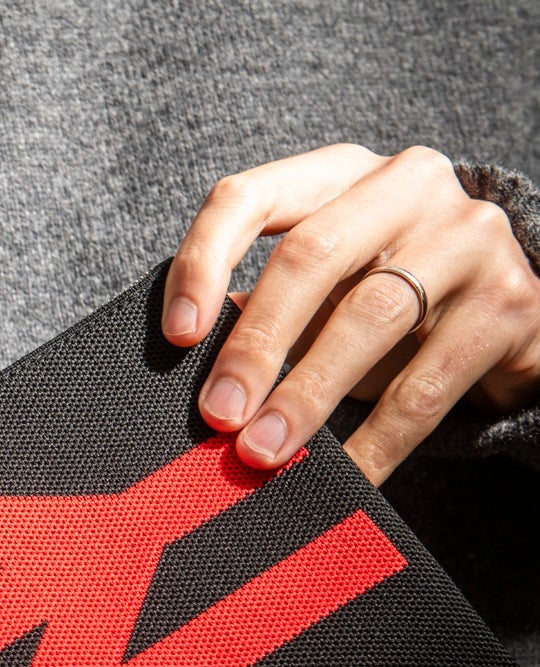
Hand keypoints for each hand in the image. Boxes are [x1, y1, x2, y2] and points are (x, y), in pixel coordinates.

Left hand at [163, 144, 539, 483]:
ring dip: (307, 394)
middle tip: (219, 413)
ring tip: (264, 451)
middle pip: (310, 254)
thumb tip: (185, 371)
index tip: (176, 337)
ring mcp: (468, 237)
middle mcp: (407, 186)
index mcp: (338, 174)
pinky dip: (377, 441)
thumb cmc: (390, 298)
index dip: (202, 262)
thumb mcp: (322, 289)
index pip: (249, 196)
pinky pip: (428, 383)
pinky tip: (345, 477)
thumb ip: (260, 309)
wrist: (512, 312)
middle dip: (255, 343)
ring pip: (371, 316)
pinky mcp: (512, 301)